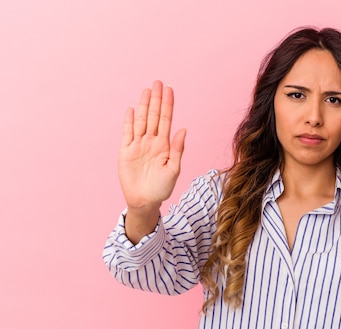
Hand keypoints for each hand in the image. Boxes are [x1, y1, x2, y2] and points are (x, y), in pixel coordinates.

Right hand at [118, 80, 185, 211]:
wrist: (145, 201)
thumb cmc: (162, 188)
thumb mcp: (173, 169)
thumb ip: (177, 149)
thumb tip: (183, 129)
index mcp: (164, 145)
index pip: (166, 120)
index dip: (168, 105)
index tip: (170, 90)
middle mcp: (151, 142)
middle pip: (153, 116)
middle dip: (156, 99)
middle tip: (158, 82)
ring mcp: (138, 145)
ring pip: (141, 120)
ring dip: (143, 105)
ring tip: (147, 90)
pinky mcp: (125, 151)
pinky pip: (127, 133)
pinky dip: (129, 121)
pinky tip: (131, 109)